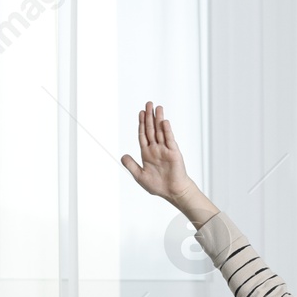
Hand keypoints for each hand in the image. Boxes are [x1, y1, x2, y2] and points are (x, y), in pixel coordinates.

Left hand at [120, 102, 216, 225]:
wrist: (172, 192)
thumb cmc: (158, 186)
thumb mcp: (140, 176)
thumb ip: (131, 165)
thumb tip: (122, 156)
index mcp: (147, 153)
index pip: (143, 135)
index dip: (141, 124)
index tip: (140, 113)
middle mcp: (156, 149)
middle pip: (152, 129)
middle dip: (149, 117)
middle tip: (148, 104)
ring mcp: (165, 149)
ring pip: (161, 131)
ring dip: (159, 119)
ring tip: (157, 108)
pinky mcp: (174, 152)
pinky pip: (169, 139)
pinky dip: (167, 131)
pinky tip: (164, 122)